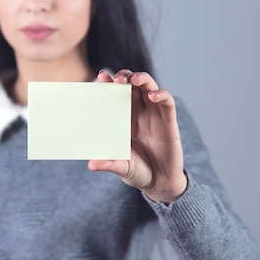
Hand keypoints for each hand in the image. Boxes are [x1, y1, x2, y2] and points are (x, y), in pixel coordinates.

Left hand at [88, 70, 187, 203]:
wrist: (160, 183)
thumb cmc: (137, 171)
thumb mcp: (121, 167)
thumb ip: (109, 163)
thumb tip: (91, 165)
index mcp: (122, 118)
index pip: (114, 95)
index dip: (108, 84)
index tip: (100, 77)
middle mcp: (137, 112)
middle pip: (132, 85)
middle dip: (124, 77)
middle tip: (116, 78)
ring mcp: (154, 114)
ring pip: (149, 87)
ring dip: (142, 79)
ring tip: (134, 79)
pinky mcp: (169, 121)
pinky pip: (167, 102)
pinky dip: (161, 95)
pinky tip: (153, 96)